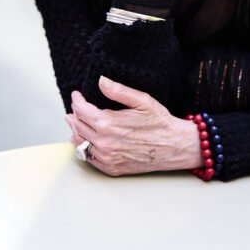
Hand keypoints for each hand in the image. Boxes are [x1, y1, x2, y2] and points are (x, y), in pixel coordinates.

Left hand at [66, 76, 201, 175]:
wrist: (175, 147)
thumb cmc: (161, 124)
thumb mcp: (142, 101)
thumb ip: (118, 91)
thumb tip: (101, 81)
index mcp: (109, 124)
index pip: (81, 110)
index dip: (77, 100)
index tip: (77, 95)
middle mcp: (104, 142)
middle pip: (78, 126)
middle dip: (74, 114)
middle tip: (74, 108)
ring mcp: (107, 158)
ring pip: (80, 143)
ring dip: (75, 131)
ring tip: (74, 122)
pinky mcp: (111, 168)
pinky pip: (88, 158)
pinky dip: (82, 148)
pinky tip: (83, 141)